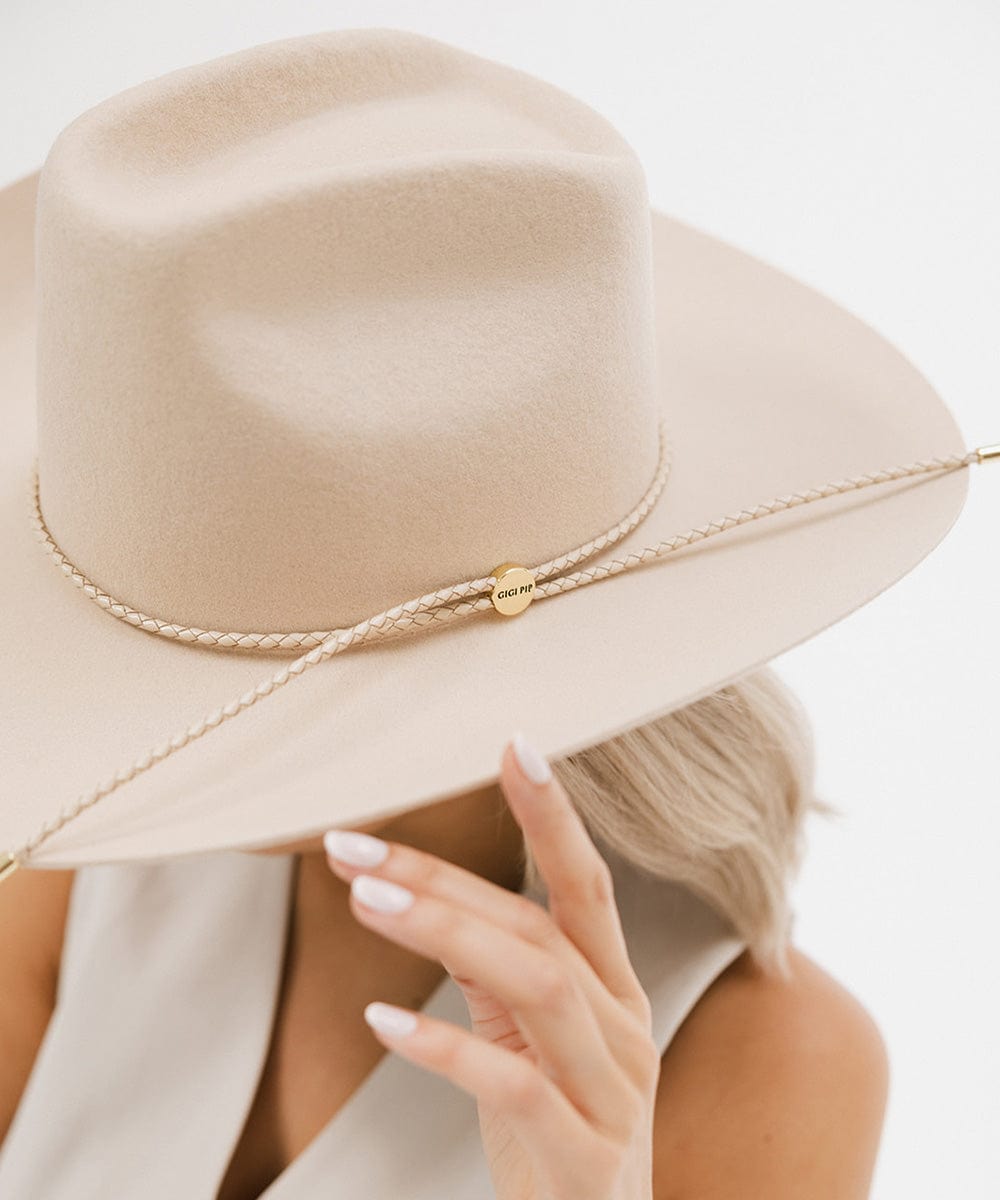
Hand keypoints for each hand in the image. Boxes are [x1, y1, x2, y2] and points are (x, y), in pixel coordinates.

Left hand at [322, 732, 660, 1199]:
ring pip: (538, 984)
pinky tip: (381, 1018)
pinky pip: (512, 1086)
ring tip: (365, 900)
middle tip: (353, 846)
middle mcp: (626, 1027)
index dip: (554, 813)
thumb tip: (431, 897)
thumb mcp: (533, 1043)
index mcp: (615, 990)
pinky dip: (443, 1045)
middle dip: (445, 878)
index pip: (588, 884)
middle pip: (541, 927)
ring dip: (446, 932)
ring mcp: (613, 1094)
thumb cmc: (558, 1133)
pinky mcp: (584, 1158)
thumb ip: (500, 973)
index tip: (513, 743)